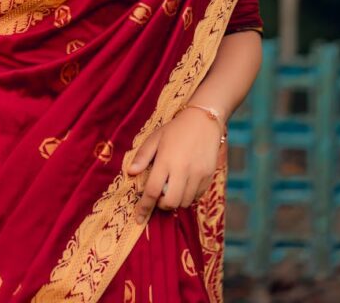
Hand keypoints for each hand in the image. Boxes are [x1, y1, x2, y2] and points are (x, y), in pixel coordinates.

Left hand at [128, 107, 222, 222]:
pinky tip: (184, 185)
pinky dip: (188, 197)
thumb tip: (131, 172)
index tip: (138, 218)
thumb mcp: (155, 138)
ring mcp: (197, 174)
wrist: (204, 121)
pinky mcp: (208, 176)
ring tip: (172, 188)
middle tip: (159, 196)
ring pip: (184, 202)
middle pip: (170, 202)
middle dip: (162, 205)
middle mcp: (182, 170)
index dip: (144, 206)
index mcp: (166, 160)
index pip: (152, 190)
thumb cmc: (176, 129)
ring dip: (175, 201)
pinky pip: (197, 196)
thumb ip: (143, 156)